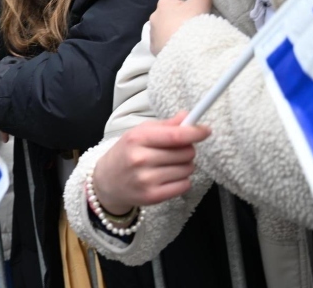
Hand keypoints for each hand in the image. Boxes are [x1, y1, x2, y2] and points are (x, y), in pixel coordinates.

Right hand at [91, 113, 209, 214]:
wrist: (107, 181)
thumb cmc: (126, 153)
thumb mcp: (139, 133)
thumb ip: (165, 125)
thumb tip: (188, 117)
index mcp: (137, 139)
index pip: (175, 135)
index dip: (194, 132)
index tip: (205, 130)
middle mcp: (141, 159)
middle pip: (186, 152)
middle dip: (187, 150)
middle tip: (176, 151)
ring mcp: (147, 179)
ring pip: (187, 169)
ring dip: (185, 165)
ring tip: (170, 165)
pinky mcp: (153, 196)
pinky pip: (184, 185)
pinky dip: (182, 180)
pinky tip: (169, 177)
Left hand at [149, 0, 211, 55]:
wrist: (186, 50)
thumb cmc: (192, 22)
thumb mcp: (201, 2)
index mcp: (164, 3)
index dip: (185, 2)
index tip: (194, 10)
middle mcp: (154, 17)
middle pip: (168, 14)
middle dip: (178, 17)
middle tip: (192, 24)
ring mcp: (153, 34)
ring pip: (164, 29)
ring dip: (172, 31)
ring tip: (186, 37)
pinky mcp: (154, 48)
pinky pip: (162, 43)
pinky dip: (170, 44)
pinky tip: (180, 47)